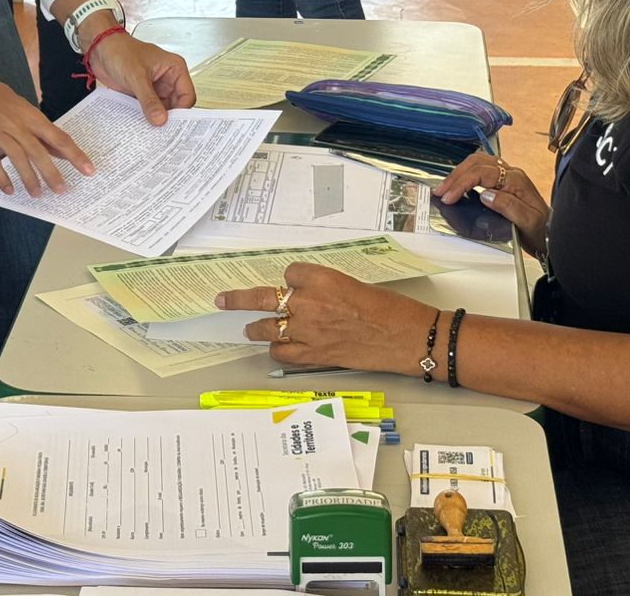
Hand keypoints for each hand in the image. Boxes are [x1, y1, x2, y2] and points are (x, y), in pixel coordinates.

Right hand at [0, 43, 94, 195]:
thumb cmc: (1, 98)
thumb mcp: (25, 109)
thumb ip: (42, 131)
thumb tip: (61, 151)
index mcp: (32, 117)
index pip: (59, 138)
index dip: (75, 155)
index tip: (88, 170)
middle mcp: (17, 126)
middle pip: (38, 152)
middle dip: (51, 173)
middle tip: (61, 190)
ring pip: (18, 159)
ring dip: (29, 179)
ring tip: (37, 194)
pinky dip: (1, 178)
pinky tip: (10, 190)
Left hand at [85, 31, 195, 124]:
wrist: (100, 49)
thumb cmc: (120, 51)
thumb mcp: (137, 76)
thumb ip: (149, 100)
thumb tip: (160, 120)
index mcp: (174, 69)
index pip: (187, 95)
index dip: (182, 111)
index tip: (172, 125)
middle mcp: (168, 80)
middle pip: (176, 106)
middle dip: (169, 119)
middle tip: (163, 135)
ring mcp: (155, 88)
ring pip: (162, 110)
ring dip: (156, 120)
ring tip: (152, 134)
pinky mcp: (142, 94)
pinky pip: (148, 110)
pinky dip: (145, 118)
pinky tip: (141, 128)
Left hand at [216, 262, 425, 372]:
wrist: (407, 338)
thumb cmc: (390, 309)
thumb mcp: (354, 285)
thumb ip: (325, 288)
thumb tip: (306, 295)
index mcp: (323, 278)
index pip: (289, 272)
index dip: (292, 279)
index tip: (295, 283)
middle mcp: (310, 303)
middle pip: (262, 298)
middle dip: (238, 299)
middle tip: (222, 300)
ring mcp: (309, 331)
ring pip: (267, 328)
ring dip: (257, 328)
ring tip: (250, 328)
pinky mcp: (314, 355)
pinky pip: (281, 352)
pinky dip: (277, 348)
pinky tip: (281, 346)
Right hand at [434, 151, 548, 256]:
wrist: (553, 236)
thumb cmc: (542, 231)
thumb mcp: (528, 222)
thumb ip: (508, 206)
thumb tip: (485, 194)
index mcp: (516, 180)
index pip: (482, 172)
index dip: (462, 182)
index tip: (449, 197)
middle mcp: (511, 174)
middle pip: (477, 162)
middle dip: (456, 175)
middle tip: (441, 191)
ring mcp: (507, 176)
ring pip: (478, 163)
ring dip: (459, 173)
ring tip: (445, 188)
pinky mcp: (503, 183)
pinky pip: (481, 171)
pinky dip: (466, 175)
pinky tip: (458, 187)